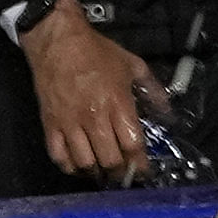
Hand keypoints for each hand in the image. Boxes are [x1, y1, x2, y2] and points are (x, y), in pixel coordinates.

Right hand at [22, 0, 157, 180]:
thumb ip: (152, 89)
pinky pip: (59, 157)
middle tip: (124, 175)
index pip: (132, 146)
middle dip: (120, 174)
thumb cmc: (97, 52)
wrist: (58, 42)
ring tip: (103, 173)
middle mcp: (95, 118)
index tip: (144, 172)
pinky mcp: (50, 125)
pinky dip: (70, 167)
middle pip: (111, 161)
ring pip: (85, 164)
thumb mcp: (132, 65)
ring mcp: (70, 124)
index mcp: (118, 104)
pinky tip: (79, 166)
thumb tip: (167, 111)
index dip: (140, 165)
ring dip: (97, 174)